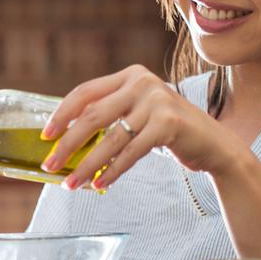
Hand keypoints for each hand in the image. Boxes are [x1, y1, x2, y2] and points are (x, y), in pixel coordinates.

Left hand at [40, 64, 245, 189]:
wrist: (215, 144)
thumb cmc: (169, 132)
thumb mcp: (139, 113)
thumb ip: (111, 115)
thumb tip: (66, 140)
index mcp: (130, 75)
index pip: (86, 92)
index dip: (62, 114)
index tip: (46, 136)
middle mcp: (142, 82)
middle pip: (93, 116)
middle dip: (67, 144)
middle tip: (50, 165)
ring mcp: (157, 101)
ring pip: (111, 139)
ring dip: (87, 165)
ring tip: (71, 184)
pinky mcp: (169, 124)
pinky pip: (131, 152)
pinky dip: (113, 171)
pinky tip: (100, 185)